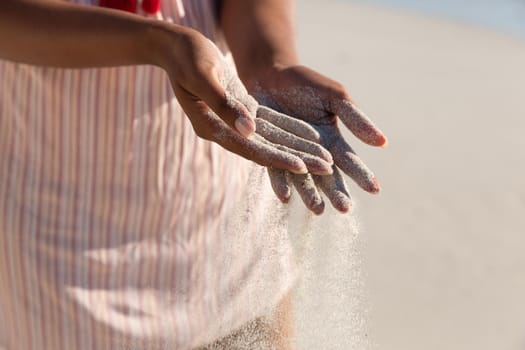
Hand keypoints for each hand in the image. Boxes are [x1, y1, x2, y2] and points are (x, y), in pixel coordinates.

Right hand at [158, 27, 332, 174]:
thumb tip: (249, 132)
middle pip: (263, 150)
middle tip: (325, 169)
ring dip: (295, 149)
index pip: (250, 148)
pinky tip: (307, 138)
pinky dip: (287, 132)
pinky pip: (267, 125)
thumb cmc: (188, 56)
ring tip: (323, 159)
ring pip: (269, 140)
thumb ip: (224, 105)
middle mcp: (222, 130)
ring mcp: (230, 122)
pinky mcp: (238, 111)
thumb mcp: (203, 76)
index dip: (276, 158)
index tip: (302, 167)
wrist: (176, 47)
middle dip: (294, 159)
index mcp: (211, 126)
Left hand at [249, 65, 387, 213]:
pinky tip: (285, 197)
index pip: (350, 162)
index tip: (375, 189)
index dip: (362, 175)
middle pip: (327, 177)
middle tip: (344, 208)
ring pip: (302, 178)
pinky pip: (275, 168)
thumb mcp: (335, 97)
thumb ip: (355, 120)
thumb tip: (383, 142)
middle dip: (336, 193)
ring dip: (310, 194)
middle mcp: (312, 154)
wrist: (270, 74)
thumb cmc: (306, 83)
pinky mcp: (268, 152)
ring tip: (317, 210)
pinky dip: (280, 182)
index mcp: (332, 142)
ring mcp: (291, 154)